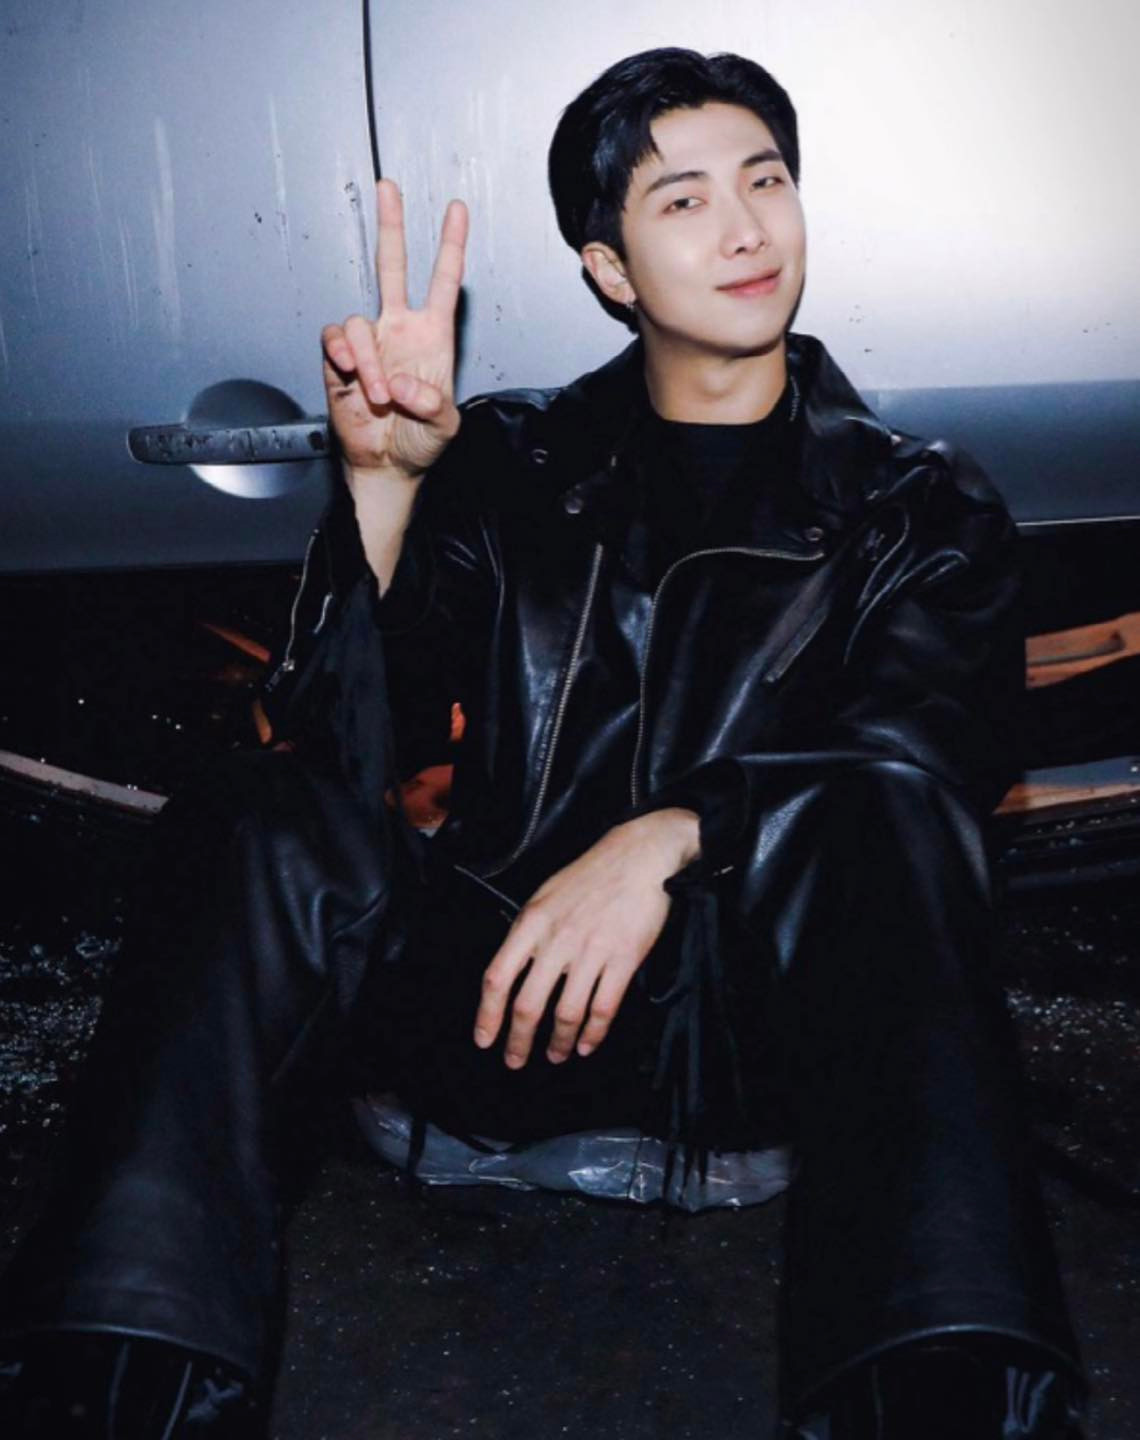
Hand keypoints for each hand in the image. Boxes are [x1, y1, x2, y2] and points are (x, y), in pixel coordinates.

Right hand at [321, 179, 468, 479]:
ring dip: (368, 360)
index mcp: (433, 336)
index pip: (442, 281)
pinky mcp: (339, 361)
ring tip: (381, 394)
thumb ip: (432, 403)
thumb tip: (403, 381)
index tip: (456, 209)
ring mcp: (369, 343)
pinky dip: (343, 356)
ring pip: (358, 323)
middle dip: (391, 226)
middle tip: (389, 188)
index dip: (450, 245)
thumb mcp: (443, 426)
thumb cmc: (420, 443)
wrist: (387, 466)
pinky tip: (350, 375)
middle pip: (392, 266)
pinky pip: (335, 341)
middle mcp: (399, 330)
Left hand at [473, 809, 700, 1068]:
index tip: (485, 1039)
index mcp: (532, 923)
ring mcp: (592, 951)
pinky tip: (587, 1044)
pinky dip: (594, 1033)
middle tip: (516, 1060)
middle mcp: (557, 940)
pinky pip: (604, 1007)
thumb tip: (515, 969)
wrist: (640, 855)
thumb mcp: (545, 895)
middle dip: (519, 1041)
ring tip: (556, 1055)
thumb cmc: (592, 874)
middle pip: (528, 1005)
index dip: (487, 1015)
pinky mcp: (624, 959)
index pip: (497, 978)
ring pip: (567, 1013)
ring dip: (559, 1043)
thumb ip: (529, 932)